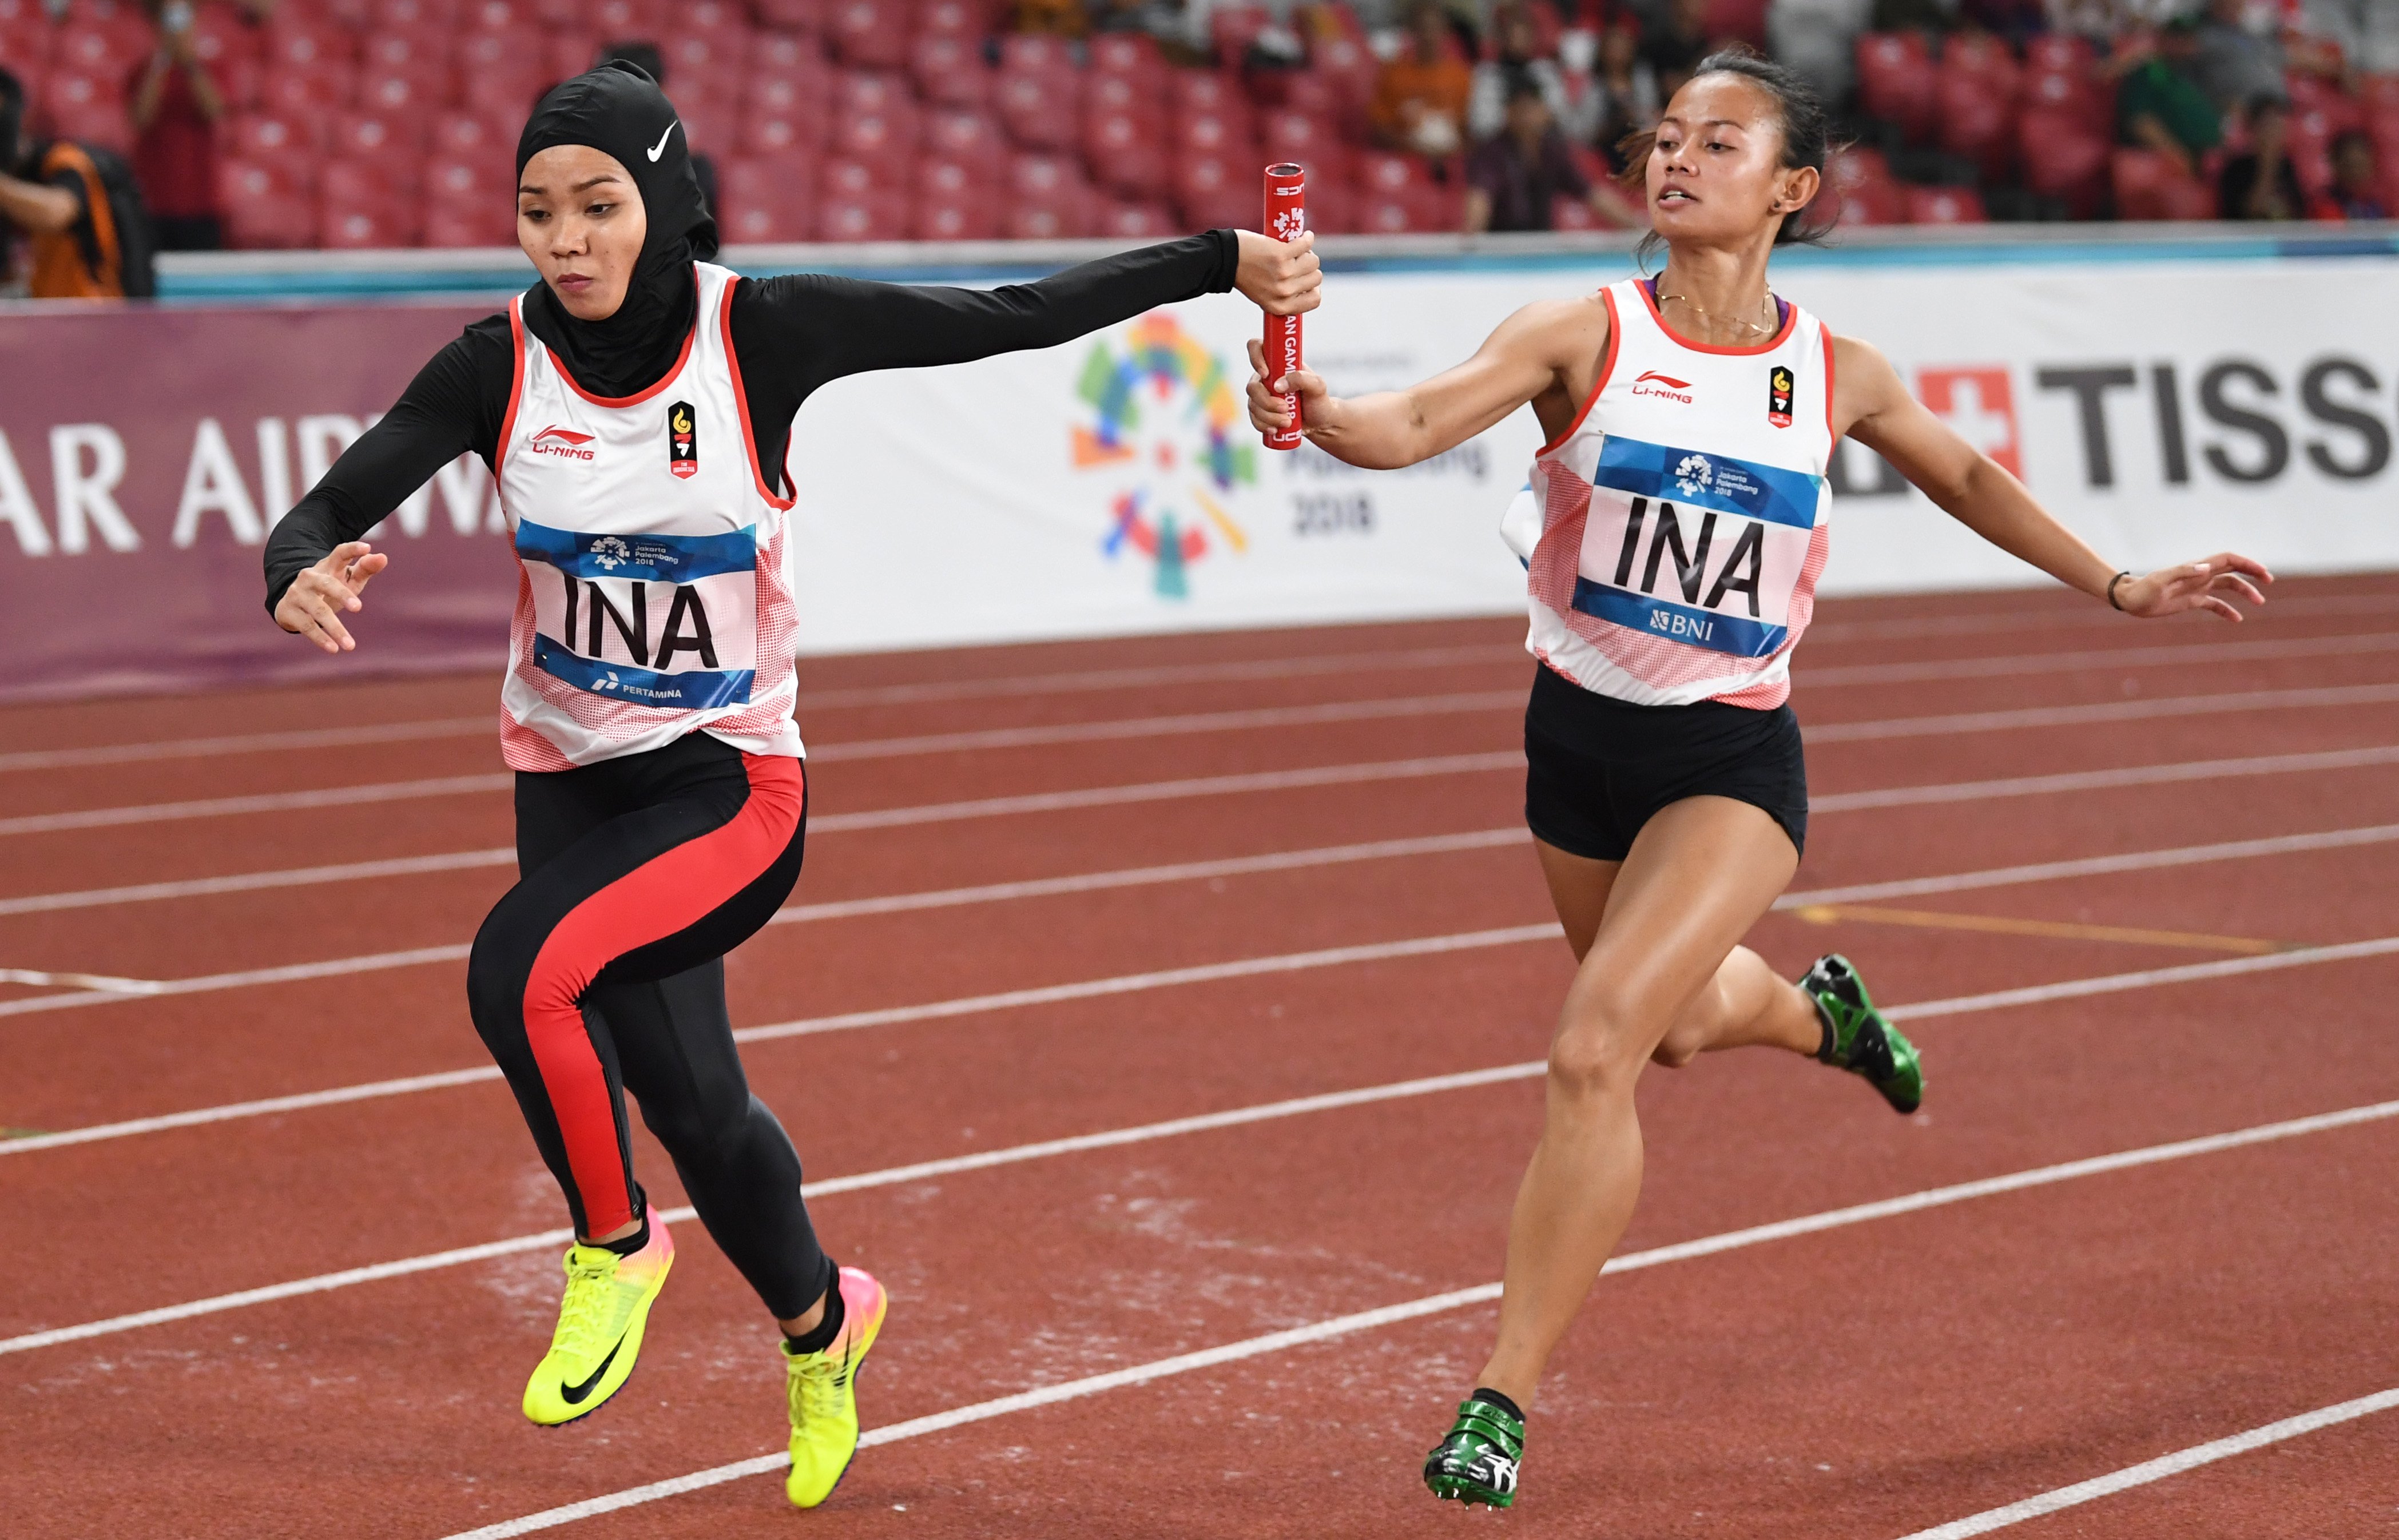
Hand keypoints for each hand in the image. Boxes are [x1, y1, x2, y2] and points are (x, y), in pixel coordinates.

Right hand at [274, 541, 388, 653]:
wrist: (292, 602)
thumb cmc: (329, 588)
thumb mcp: (347, 578)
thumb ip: (365, 568)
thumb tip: (383, 557)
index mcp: (328, 566)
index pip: (340, 553)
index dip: (352, 549)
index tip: (367, 548)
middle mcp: (310, 578)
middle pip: (327, 584)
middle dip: (342, 594)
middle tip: (358, 607)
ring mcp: (297, 594)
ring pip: (318, 610)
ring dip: (335, 628)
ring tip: (350, 645)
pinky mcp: (288, 611)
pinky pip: (307, 626)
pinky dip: (320, 638)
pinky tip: (334, 649)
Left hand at [1232, 228, 1320, 316]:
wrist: (1223, 261)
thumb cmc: (1244, 275)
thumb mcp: (1264, 295)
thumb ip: (1283, 295)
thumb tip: (1307, 287)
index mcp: (1280, 306)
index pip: (1314, 300)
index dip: (1313, 288)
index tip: (1306, 279)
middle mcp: (1283, 293)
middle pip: (1316, 278)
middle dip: (1309, 267)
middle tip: (1298, 259)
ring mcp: (1283, 274)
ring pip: (1313, 261)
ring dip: (1307, 252)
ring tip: (1296, 248)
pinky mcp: (1281, 255)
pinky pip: (1305, 245)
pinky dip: (1306, 238)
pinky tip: (1304, 236)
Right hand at [1245, 337, 1331, 439]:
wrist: (1320, 422)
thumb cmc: (1319, 399)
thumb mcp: (1318, 385)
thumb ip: (1301, 378)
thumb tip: (1278, 385)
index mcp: (1277, 362)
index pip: (1256, 347)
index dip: (1256, 358)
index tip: (1267, 374)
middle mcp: (1266, 377)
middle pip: (1252, 386)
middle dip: (1267, 401)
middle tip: (1286, 408)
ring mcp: (1261, 395)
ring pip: (1252, 404)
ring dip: (1269, 416)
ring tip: (1287, 421)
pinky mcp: (1260, 412)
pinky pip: (1253, 419)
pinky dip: (1263, 425)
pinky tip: (1275, 430)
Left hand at [2112, 553, 2270, 621]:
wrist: (2129, 599)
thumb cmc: (2142, 589)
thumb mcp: (2161, 580)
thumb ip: (2183, 572)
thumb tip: (2206, 567)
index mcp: (2196, 568)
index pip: (2228, 560)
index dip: (2247, 563)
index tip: (2263, 573)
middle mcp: (2200, 575)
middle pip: (2232, 570)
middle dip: (2252, 573)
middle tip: (2269, 582)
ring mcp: (2197, 587)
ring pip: (2227, 586)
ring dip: (2244, 592)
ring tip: (2259, 603)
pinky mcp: (2192, 600)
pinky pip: (2214, 604)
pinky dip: (2227, 610)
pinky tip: (2237, 619)